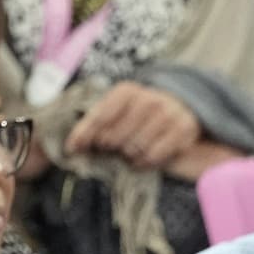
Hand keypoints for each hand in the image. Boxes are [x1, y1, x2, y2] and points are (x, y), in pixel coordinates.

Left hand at [66, 82, 200, 169]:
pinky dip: (142, 162)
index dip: (85, 136)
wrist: (179, 106)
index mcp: (127, 91)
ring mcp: (167, 115)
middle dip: (107, 147)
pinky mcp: (182, 131)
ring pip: (133, 148)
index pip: (99, 118)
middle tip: (109, 148)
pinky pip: (153, 156)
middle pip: (114, 137)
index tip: (74, 148)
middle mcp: (148, 100)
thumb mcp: (114, 108)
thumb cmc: (137, 112)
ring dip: (125, 156)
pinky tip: (140, 158)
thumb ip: (92, 124)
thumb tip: (72, 147)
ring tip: (126, 151)